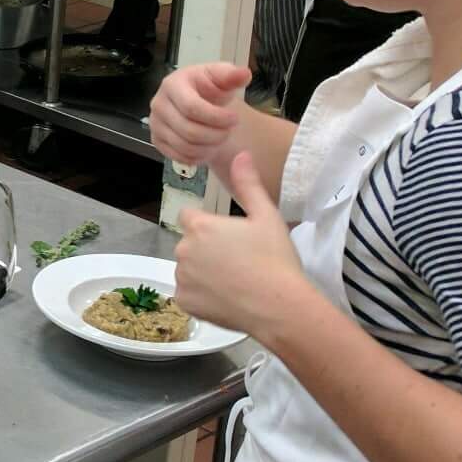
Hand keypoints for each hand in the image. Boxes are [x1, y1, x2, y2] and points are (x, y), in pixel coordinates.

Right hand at [149, 61, 249, 175]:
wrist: (199, 101)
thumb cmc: (209, 89)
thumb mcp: (222, 79)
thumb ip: (232, 76)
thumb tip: (244, 74)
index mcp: (172, 84)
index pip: (192, 107)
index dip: (217, 117)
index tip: (234, 118)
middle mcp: (159, 104)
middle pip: (189, 130)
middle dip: (216, 135)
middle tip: (228, 130)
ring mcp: (155, 124)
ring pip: (185, 146)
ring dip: (209, 146)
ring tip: (220, 137)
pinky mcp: (157, 141)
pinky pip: (180, 157)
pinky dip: (198, 156)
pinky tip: (207, 145)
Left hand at [173, 151, 317, 340]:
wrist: (279, 306)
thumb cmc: (275, 259)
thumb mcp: (266, 216)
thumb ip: (248, 184)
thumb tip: (241, 155)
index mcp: (200, 225)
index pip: (190, 217)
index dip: (208, 225)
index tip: (228, 237)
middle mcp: (183, 249)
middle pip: (189, 244)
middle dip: (206, 249)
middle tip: (238, 260)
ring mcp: (182, 277)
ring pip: (188, 269)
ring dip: (202, 272)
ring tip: (235, 281)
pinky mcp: (185, 302)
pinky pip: (188, 294)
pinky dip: (201, 296)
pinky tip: (226, 297)